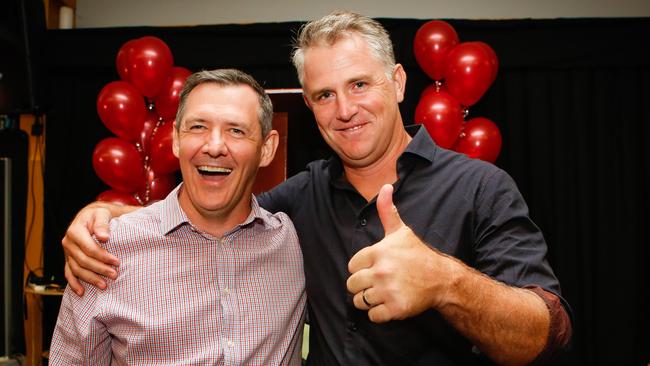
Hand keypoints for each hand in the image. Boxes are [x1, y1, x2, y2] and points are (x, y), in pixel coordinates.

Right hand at [62, 202, 119, 294]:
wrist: (91, 216)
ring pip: (76, 269)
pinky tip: (81, 292)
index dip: (103, 257)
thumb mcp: (102, 214)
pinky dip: (74, 283)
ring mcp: (67, 252)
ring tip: (104, 285)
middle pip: (83, 261)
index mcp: (75, 231)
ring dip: (90, 278)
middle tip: (114, 275)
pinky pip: (68, 272)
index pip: (89, 248)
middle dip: (99, 269)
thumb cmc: (99, 215)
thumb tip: (104, 237)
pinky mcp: (69, 259)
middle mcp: (68, 243)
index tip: (116, 262)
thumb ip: (102, 224)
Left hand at [347, 184, 456, 321]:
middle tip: (378, 283)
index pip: (352, 266)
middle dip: (362, 286)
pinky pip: (372, 316)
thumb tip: (385, 186)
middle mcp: (381, 271)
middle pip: (352, 285)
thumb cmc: (418, 255)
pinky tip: (389, 304)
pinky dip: (378, 314)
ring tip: (382, 293)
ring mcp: (388, 291)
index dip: (362, 268)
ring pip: (359, 302)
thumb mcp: (401, 231)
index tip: (375, 268)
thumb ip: (387, 210)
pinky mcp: (395, 309)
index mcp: (378, 252)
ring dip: (368, 301)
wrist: (441, 279)